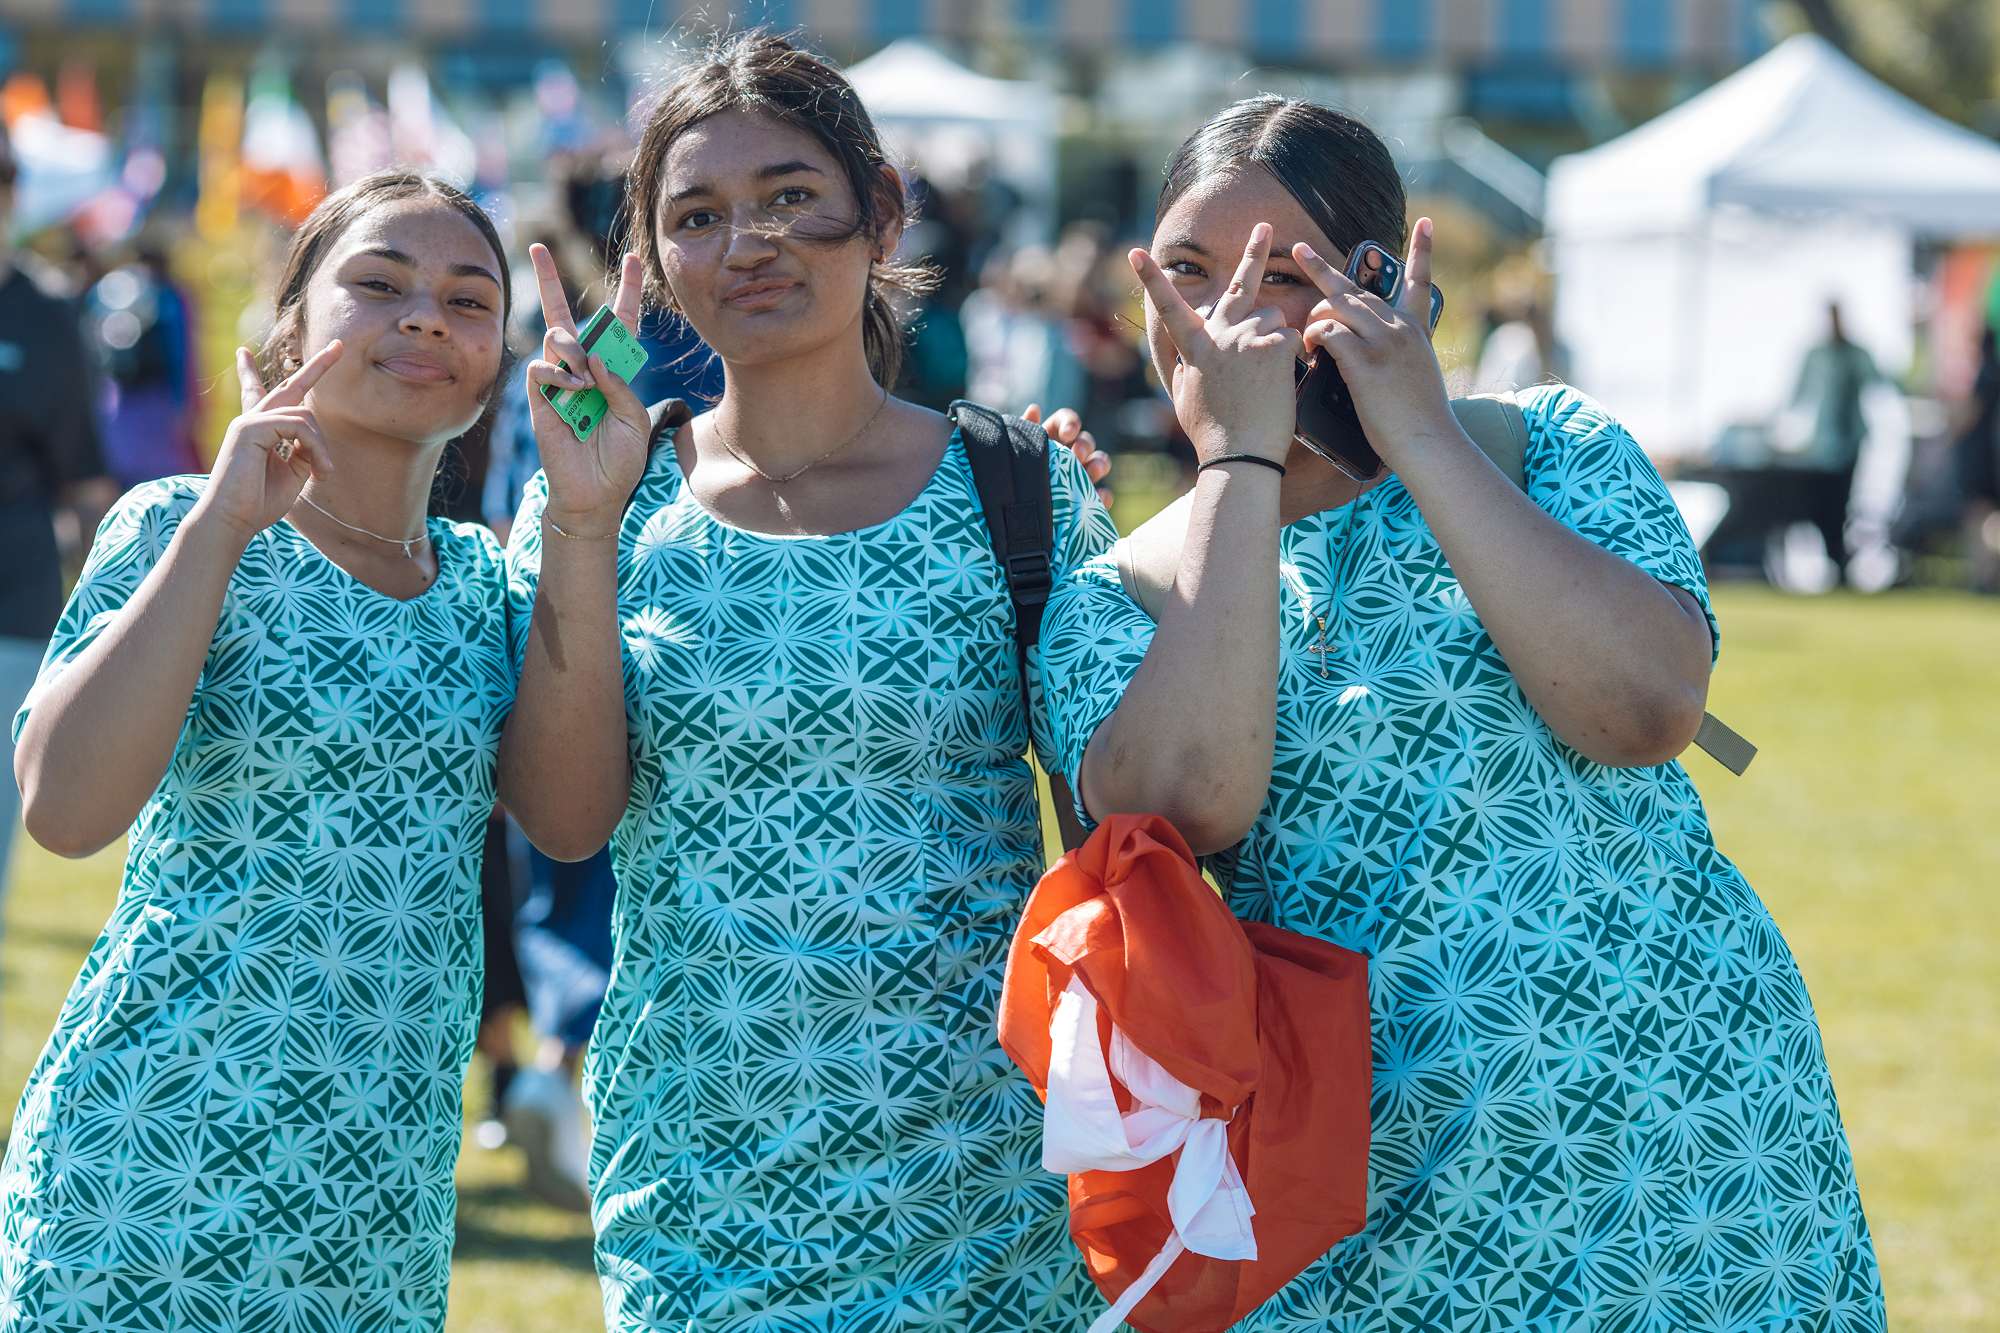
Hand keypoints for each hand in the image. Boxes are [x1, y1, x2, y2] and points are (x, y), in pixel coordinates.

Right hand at [194, 340, 342, 543]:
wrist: (233, 521)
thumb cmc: (258, 503)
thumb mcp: (292, 474)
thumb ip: (303, 451)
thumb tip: (314, 437)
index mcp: (257, 430)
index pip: (258, 394)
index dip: (252, 373)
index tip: (242, 353)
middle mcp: (251, 420)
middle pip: (290, 386)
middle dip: (317, 366)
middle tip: (339, 346)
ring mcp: (249, 421)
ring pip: (304, 417)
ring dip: (321, 447)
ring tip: (324, 473)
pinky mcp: (251, 427)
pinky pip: (298, 426)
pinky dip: (315, 447)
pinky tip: (317, 470)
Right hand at [525, 244, 651, 533]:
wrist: (596, 495)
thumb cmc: (618, 460)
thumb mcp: (634, 421)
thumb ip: (620, 387)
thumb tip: (595, 358)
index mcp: (612, 370)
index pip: (619, 324)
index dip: (628, 292)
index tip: (635, 261)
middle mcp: (583, 369)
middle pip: (566, 316)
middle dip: (548, 279)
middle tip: (537, 247)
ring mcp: (558, 381)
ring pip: (555, 337)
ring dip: (573, 350)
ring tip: (586, 378)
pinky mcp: (539, 399)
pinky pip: (540, 368)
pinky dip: (558, 374)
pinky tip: (573, 390)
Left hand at [1022, 402, 1112, 505]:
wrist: (1011, 510)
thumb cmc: (1013, 471)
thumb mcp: (1015, 449)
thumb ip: (1024, 430)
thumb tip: (1034, 410)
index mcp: (1052, 436)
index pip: (1067, 420)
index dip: (1071, 423)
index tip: (1067, 433)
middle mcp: (1070, 452)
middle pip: (1086, 441)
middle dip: (1084, 445)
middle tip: (1076, 455)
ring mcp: (1081, 475)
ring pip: (1099, 463)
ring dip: (1099, 464)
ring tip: (1092, 471)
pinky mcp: (1086, 498)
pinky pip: (1101, 496)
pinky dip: (1103, 496)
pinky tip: (1099, 497)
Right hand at [1129, 222, 1300, 464]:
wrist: (1238, 455)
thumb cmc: (1211, 434)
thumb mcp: (1185, 398)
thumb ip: (1189, 368)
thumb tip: (1187, 360)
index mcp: (1195, 347)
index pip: (1168, 306)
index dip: (1151, 279)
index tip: (1137, 253)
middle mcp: (1219, 334)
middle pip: (1239, 284)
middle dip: (1255, 251)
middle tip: (1266, 226)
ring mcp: (1247, 336)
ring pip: (1273, 317)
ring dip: (1276, 334)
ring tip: (1269, 372)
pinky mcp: (1273, 345)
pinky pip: (1292, 336)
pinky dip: (1294, 354)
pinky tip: (1283, 379)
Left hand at [1294, 217, 1457, 469]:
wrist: (1429, 443)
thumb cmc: (1419, 422)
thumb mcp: (1418, 377)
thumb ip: (1400, 358)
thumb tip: (1376, 356)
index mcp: (1416, 331)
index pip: (1420, 281)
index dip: (1423, 250)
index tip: (1424, 222)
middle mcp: (1402, 328)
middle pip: (1357, 289)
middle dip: (1322, 269)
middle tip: (1298, 250)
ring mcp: (1385, 342)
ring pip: (1339, 304)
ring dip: (1314, 314)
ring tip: (1305, 334)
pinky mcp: (1367, 361)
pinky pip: (1330, 332)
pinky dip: (1314, 337)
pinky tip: (1310, 350)